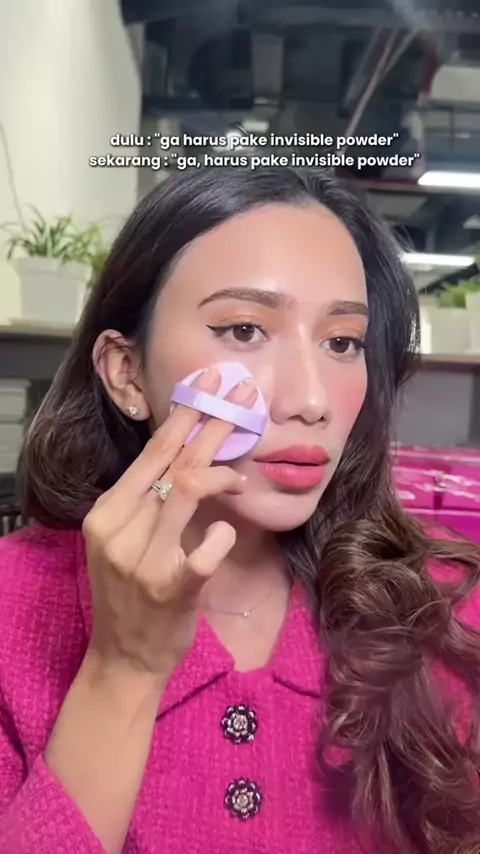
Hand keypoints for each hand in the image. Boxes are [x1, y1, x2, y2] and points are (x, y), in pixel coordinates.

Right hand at [82, 366, 256, 680]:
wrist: (124, 657)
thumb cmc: (130, 593)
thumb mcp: (125, 541)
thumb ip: (149, 503)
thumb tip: (191, 456)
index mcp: (107, 513)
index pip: (150, 456)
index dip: (182, 418)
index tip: (207, 386)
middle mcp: (120, 531)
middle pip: (172, 464)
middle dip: (209, 425)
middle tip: (238, 396)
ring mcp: (143, 561)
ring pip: (187, 493)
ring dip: (220, 474)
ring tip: (238, 472)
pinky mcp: (171, 590)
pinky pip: (203, 551)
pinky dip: (222, 534)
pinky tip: (226, 528)